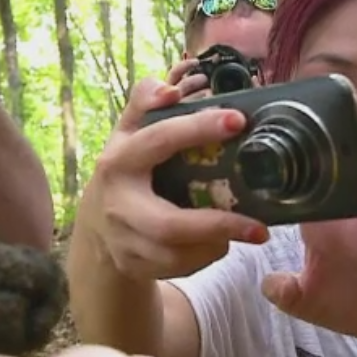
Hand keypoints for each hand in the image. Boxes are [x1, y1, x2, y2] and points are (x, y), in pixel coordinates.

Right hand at [77, 60, 269, 281]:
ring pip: (178, 255)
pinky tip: (221, 243)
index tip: (238, 120)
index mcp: (119, 162)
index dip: (196, 128)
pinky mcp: (135, 266)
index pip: (158, 140)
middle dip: (218, 226)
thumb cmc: (125, 171)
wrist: (96, 228)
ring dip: (217, 244)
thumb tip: (171, 88)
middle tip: (261, 226)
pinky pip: (179, 268)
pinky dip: (206, 257)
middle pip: (169, 225)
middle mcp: (118, 204)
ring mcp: (124, 241)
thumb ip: (145, 102)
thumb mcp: (128, 133)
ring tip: (246, 231)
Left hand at [261, 155, 356, 343]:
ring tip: (353, 183)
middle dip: (336, 156)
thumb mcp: (306, 303)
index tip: (283, 170)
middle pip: (344, 165)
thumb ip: (285, 292)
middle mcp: (347, 213)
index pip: (305, 184)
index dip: (294, 173)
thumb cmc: (343, 304)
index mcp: (319, 224)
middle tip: (324, 164)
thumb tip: (267, 282)